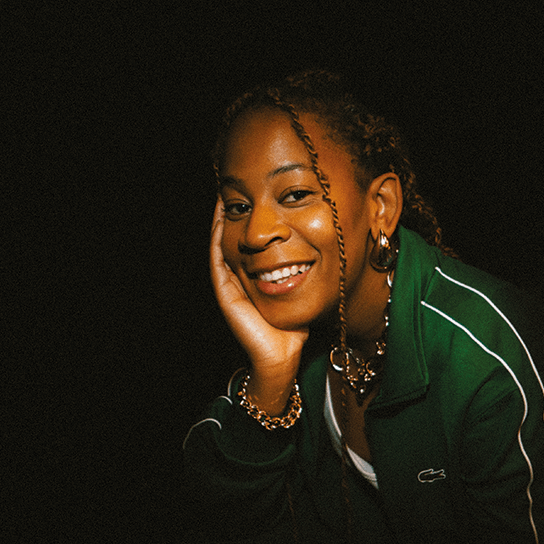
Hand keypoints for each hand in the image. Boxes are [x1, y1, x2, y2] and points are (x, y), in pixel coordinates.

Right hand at [211, 198, 308, 410]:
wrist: (283, 357)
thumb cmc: (295, 328)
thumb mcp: (303, 291)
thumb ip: (306, 271)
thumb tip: (326, 249)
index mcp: (254, 277)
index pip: (249, 240)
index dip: (250, 217)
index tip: (257, 193)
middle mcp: (239, 278)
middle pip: (233, 238)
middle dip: (234, 213)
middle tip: (235, 185)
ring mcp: (229, 286)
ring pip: (221, 244)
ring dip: (221, 220)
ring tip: (223, 193)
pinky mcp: (226, 294)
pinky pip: (218, 260)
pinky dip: (217, 238)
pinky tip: (220, 218)